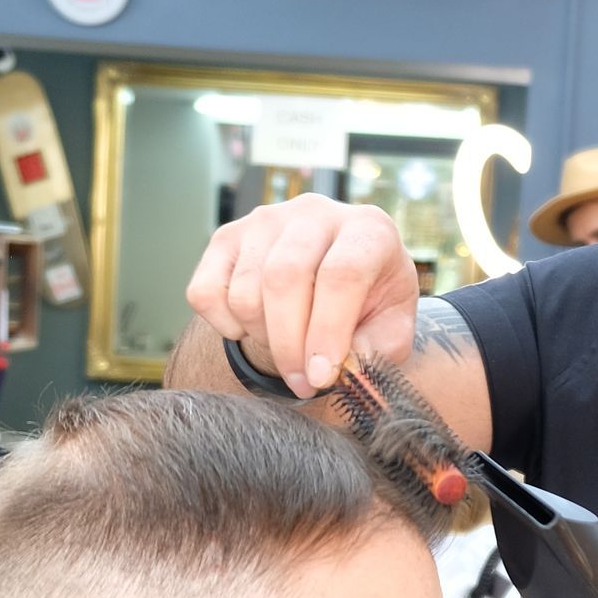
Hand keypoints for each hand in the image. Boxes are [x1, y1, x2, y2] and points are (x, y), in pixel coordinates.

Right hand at [185, 196, 419, 397]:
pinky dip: (224, 326)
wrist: (338, 276)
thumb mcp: (391, 328)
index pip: (341, 274)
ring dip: (262, 339)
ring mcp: (265, 220)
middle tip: (302, 384)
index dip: (328, 332)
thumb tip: (341, 366)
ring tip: (289, 349)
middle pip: (284, 279)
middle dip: (289, 346)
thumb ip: (377, 350)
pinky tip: (255, 329)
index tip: (321, 377)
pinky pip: (206, 293)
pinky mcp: (227, 237)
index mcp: (367, 229)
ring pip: (245, 292)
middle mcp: (315, 213)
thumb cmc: (369, 304)